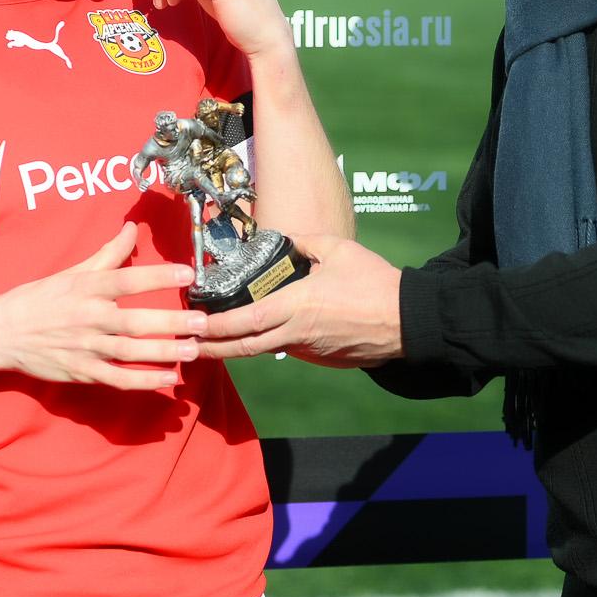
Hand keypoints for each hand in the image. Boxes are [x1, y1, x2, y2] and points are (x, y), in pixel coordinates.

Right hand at [0, 223, 205, 390]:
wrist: (1, 333)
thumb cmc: (39, 298)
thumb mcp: (72, 271)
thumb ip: (108, 253)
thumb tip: (131, 227)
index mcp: (86, 288)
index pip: (127, 280)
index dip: (158, 276)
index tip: (188, 274)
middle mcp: (88, 318)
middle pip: (134, 322)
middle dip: (171, 322)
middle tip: (202, 322)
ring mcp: (85, 348)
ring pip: (130, 353)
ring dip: (163, 352)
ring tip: (192, 349)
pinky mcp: (81, 372)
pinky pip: (117, 379)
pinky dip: (143, 382)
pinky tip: (168, 379)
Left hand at [198, 232, 403, 366]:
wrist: (407, 321)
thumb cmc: (374, 283)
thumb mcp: (338, 248)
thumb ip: (304, 240)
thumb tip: (280, 236)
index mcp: (296, 306)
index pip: (244, 322)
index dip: (215, 327)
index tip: (195, 324)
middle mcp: (297, 333)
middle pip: (245, 348)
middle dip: (213, 348)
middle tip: (190, 345)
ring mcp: (310, 351)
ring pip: (267, 349)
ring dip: (242, 346)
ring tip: (221, 337)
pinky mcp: (323, 359)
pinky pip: (291, 350)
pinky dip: (272, 343)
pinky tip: (266, 334)